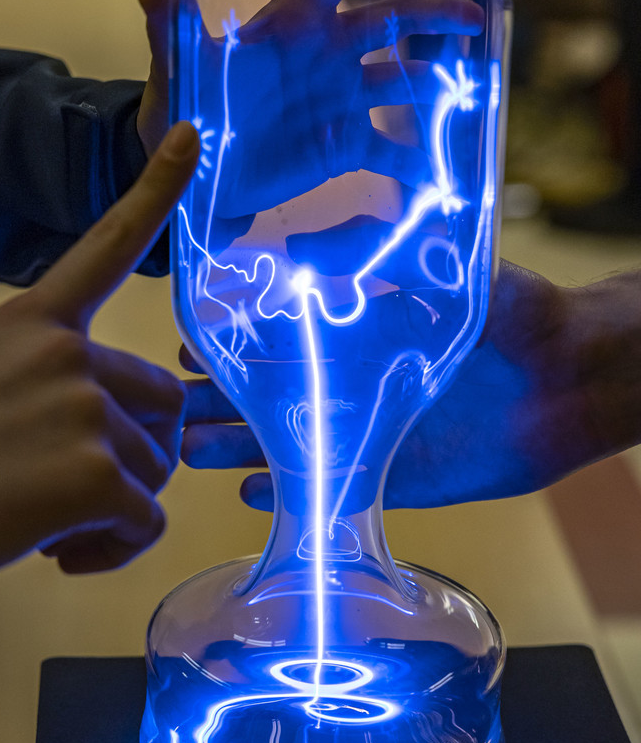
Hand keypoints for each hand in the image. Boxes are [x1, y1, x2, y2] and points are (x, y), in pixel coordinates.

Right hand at [0, 122, 199, 572]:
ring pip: (155, 469)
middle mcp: (68, 354)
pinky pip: (148, 521)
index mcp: (32, 323)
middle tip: (87, 486)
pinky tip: (64, 552)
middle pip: (163, 402)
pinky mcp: (98, 474)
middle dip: (139, 450)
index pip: (105, 246)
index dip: (154, 193)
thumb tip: (92, 439)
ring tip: (55, 523)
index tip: (189, 137)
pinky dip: (116, 547)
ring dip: (118, 506)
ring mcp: (87, 410)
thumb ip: (43, 389)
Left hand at [136, 0, 483, 213]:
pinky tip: (442, 175)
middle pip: (387, 22)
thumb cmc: (183, 116)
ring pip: (401, 80)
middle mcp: (325, 56)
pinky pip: (389, 149)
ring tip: (470, 89)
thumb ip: (170, 33)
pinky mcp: (344, 146)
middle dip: (430, 16)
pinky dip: (415, 162)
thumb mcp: (175, 76)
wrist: (196, 176)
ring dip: (435, 82)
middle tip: (470, 18)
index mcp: (289, 27)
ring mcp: (340, 100)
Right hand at [181, 262, 640, 509]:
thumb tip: (301, 244)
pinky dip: (291, 495)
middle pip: (271, 397)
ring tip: (191, 452)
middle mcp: (356, 384)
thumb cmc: (516, 315)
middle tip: (171, 410)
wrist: (572, 378)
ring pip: (288, 444)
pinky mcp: (394, 477)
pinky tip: (250, 498)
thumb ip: (376, 257)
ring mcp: (370, 433)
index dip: (231, 345)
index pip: (278, 340)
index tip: (186, 348)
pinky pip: (331, 491)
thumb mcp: (442, 272)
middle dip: (219, 402)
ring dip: (238, 449)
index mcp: (360, 335)